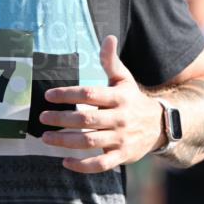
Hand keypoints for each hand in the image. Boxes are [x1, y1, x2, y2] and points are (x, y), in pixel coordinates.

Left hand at [39, 35, 162, 173]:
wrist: (160, 126)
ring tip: (46, 137)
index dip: (67, 94)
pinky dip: (82, 165)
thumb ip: (112, 61)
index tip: (48, 96)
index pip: (89, 94)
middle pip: (86, 119)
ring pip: (90, 141)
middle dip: (61, 119)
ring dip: (65, 141)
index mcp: (119, 98)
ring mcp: (121, 139)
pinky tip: (65, 161)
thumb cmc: (133, 100)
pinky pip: (101, 163)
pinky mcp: (122, 156)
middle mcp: (120, 118)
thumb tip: (108, 38)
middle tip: (42, 117)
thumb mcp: (125, 80)